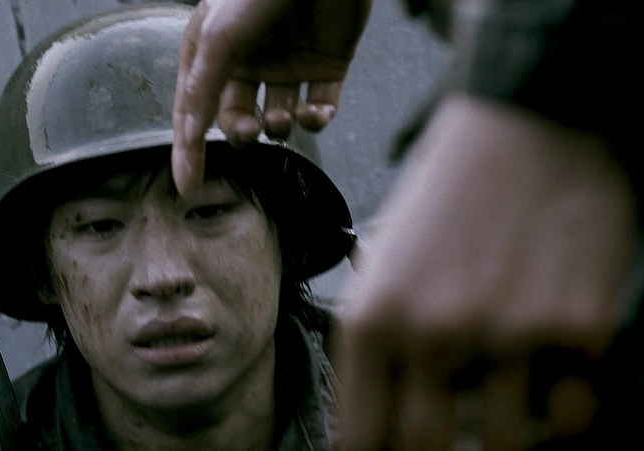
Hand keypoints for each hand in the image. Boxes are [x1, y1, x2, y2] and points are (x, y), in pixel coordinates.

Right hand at [171, 0, 370, 195]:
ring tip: (285, 118)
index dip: (188, 149)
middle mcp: (248, 60)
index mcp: (212, 51)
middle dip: (242, 133)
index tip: (186, 187)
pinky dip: (317, 118)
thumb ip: (202, 89)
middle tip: (251, 133)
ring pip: (278, 116)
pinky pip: (319, 106)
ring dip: (281, 126)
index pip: (193, 110)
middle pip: (236, 117)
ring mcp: (287, 63)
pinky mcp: (327, 65)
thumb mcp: (220, 39)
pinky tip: (315, 113)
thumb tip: (189, 139)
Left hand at [334, 94, 638, 448]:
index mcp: (373, 317)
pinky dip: (562, 409)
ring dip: (506, 428)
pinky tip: (553, 372)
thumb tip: (385, 415)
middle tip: (455, 424)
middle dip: (439, 450)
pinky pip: (571, 416)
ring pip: (506, 443)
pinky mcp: (579, 327)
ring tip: (507, 388)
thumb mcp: (384, 261)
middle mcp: (432, 332)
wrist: (528, 122)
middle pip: (426, 450)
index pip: (362, 434)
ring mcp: (508, 334)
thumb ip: (381, 341)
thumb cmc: (450, 192)